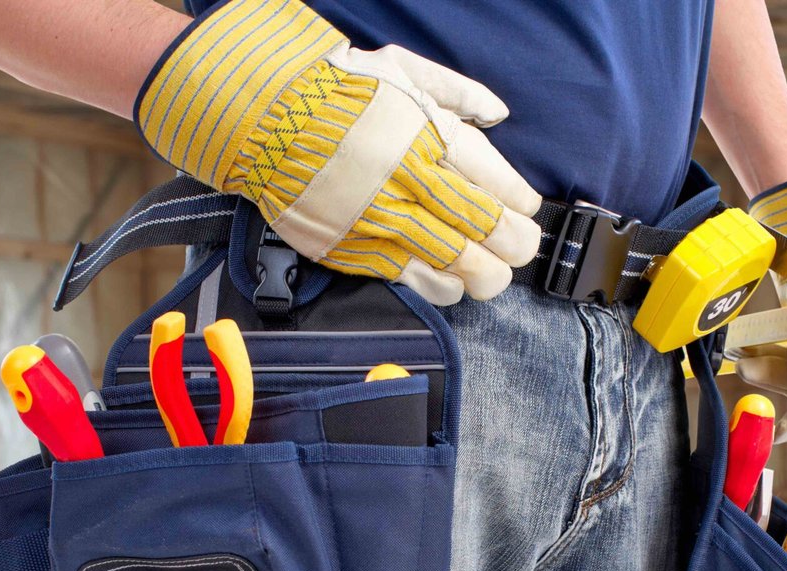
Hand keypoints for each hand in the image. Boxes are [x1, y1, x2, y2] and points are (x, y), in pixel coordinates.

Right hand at [136, 0, 540, 305]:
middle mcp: (408, 182)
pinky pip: (410, 278)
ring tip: (492, 272)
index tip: (526, 208)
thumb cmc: (335, 87)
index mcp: (427, 136)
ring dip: (484, 275)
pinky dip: (441, 286)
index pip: (496, 183)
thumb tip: (500, 112)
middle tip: (519, 247)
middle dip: (513, 245)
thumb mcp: (401, 68)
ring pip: (454, 263)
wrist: (260, 113)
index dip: (519, 204)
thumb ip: (458, 91)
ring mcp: (380, 219)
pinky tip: (453, 283)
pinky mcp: (352, 246)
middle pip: (484, 229)